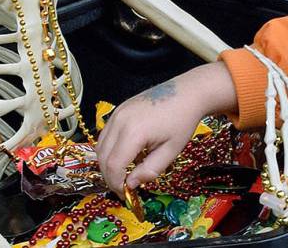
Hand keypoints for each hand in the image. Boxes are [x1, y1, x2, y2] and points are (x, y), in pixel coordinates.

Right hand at [96, 62, 236, 193]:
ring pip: (100, 146)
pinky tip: (126, 155)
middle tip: (124, 187)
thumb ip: (149, 170)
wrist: (187, 92)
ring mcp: (117, 113)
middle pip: (102, 157)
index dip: (116, 184)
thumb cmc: (182, 122)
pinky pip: (105, 134)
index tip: (126, 194)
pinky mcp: (118, 109)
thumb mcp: (171, 151)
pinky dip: (109, 149)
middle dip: (109, 176)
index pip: (113, 165)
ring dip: (107, 163)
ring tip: (124, 173)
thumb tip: (131, 184)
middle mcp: (119, 120)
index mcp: (133, 132)